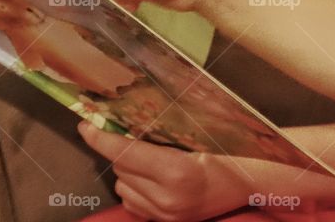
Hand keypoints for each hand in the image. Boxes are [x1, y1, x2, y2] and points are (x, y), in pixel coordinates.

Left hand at [78, 121, 253, 221]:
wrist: (248, 185)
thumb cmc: (228, 152)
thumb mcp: (197, 137)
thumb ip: (161, 134)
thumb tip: (124, 121)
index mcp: (177, 172)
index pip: (126, 153)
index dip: (101, 138)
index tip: (85, 124)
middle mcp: (166, 198)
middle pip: (121, 168)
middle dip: (121, 150)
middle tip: (133, 135)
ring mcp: (163, 214)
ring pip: (122, 186)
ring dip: (128, 171)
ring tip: (152, 161)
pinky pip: (131, 202)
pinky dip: (135, 187)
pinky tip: (154, 179)